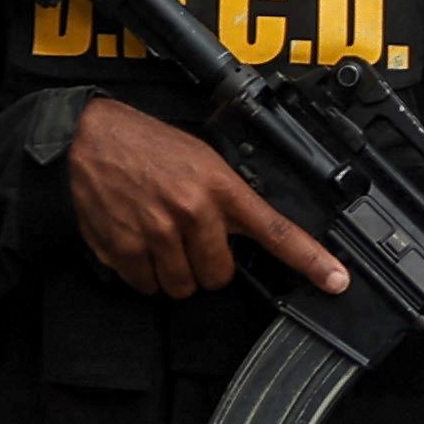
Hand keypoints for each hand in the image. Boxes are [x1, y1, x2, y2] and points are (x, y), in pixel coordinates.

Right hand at [66, 97, 347, 300]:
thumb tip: (250, 233)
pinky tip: (138, 243)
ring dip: (175, 272)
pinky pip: (146, 285)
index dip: (310, 260)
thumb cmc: (147, 146)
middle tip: (192, 240)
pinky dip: (144, 274)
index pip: (275, 231)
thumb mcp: (203, 160)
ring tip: (162, 239)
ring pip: (182, 286)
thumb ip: (228, 197)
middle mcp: (192, 213)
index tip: (335, 280)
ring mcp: (156, 233)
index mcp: (220, 188)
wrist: (89, 137)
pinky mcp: (123, 248)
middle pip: (219, 276)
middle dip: (208, 265)